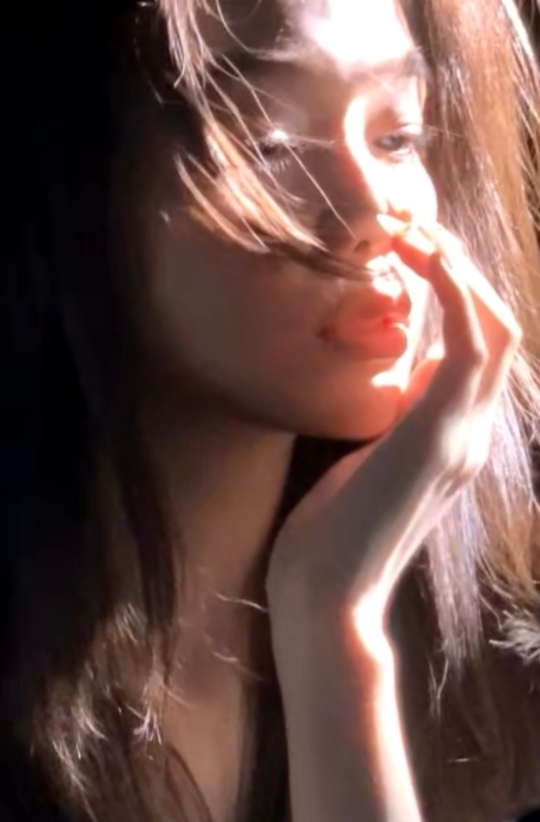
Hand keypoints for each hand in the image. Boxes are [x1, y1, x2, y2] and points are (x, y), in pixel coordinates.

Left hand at [265, 213, 522, 646]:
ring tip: (415, 231)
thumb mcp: (356, 465)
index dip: (451, 295)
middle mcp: (470, 436)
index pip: (473, 351)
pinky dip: (452, 293)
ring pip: (496, 329)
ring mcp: (463, 436)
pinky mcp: (441, 436)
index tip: (404, 255)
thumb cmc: (323, 539)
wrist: (326, 595)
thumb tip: (371, 382)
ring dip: (460, 272)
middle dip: (462, 271)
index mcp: (450, 440)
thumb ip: (378, 424)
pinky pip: (469, 343)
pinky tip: (416, 260)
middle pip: (497, 330)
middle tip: (413, 226)